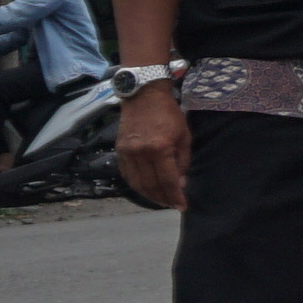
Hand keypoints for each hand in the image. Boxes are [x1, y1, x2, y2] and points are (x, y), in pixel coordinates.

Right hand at [117, 84, 189, 210]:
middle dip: (163, 199)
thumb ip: (182, 162)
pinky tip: (146, 188)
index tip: (182, 206)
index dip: (175, 196)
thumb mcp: (184, 137)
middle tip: (172, 204)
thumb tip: (180, 184)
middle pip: (150, 185)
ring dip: (149, 195)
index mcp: (159, 149)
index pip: (168, 181)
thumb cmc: (169, 114)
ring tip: (161, 200)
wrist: (144, 96)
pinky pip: (127, 175)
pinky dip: (136, 185)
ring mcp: (127, 152)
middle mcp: (140, 153)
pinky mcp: (119, 151)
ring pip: (136, 183)